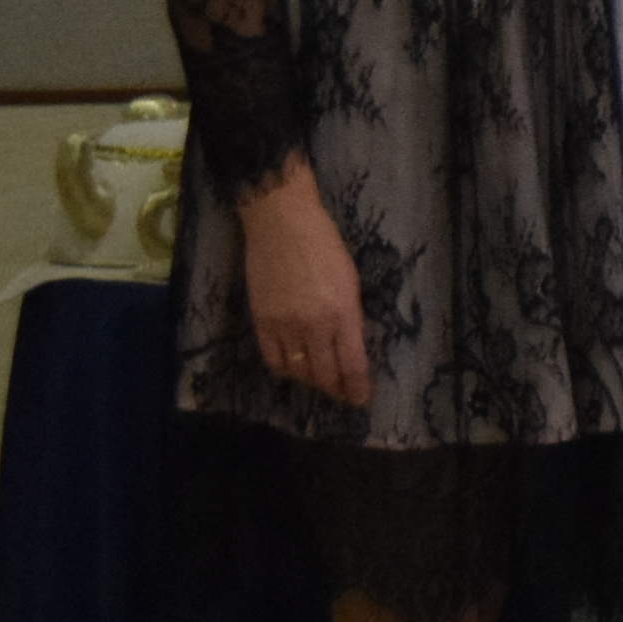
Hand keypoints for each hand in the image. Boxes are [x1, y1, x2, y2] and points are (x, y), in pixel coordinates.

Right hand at [239, 159, 372, 407]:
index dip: (357, 387)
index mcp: (343, 313)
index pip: (352, 365)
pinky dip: (285, 368)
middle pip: (324, 374)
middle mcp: (314, 325)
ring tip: (319, 380)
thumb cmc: (324, 245)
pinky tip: (293, 367)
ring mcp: (284, 325)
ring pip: (298, 371)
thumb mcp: (350, 281)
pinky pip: (272, 359)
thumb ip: (350, 317)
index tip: (361, 398)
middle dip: (335, 388)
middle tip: (341, 393)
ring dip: (310, 380)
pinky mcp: (260, 321)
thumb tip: (349, 346)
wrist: (281, 223)